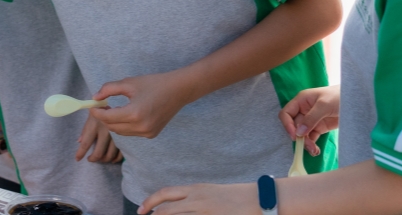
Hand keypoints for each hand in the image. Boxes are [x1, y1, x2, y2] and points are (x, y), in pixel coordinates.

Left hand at [76, 110, 122, 162]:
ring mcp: (116, 135)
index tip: (77, 159)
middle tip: (90, 159)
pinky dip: (115, 158)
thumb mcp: (90, 117)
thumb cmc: (100, 110)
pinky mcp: (124, 137)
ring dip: (104, 159)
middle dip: (93, 158)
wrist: (116, 103)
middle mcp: (105, 131)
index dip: (80, 153)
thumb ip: (85, 130)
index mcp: (95, 125)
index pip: (86, 143)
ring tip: (100, 158)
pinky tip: (112, 159)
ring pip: (109, 155)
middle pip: (98, 152)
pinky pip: (120, 153)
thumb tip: (79, 142)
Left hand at [90, 69, 199, 137]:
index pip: (107, 118)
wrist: (178, 90)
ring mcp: (147, 133)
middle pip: (112, 127)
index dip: (96, 112)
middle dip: (104, 117)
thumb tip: (94, 97)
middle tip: (101, 106)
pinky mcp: (151, 134)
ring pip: (121, 131)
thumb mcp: (129, 83)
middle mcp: (140, 127)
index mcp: (134, 113)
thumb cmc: (153, 83)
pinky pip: (131, 132)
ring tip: (113, 109)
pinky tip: (127, 113)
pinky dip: (125, 125)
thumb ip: (108, 89)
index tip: (92, 105)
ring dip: (114, 122)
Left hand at [139, 183, 257, 214]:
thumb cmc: (236, 197)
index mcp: (196, 190)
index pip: (166, 194)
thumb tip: (179, 204)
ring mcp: (205, 212)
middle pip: (166, 209)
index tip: (142, 209)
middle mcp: (197, 200)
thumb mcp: (211, 193)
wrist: (260, 199)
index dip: (150, 201)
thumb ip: (194, 198)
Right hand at [278, 85, 339, 156]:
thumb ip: (311, 118)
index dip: (287, 125)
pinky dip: (312, 144)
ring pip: (303, 133)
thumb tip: (299, 132)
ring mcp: (312, 120)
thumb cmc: (339, 96)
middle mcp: (304, 110)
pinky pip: (312, 137)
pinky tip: (316, 150)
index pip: (287, 113)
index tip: (295, 136)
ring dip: (306, 143)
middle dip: (299, 137)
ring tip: (314, 151)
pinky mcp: (320, 127)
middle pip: (294, 126)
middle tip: (308, 146)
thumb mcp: (324, 105)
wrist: (356, 100)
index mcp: (301, 101)